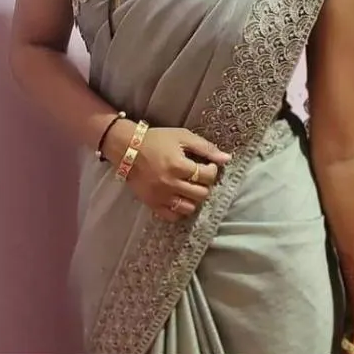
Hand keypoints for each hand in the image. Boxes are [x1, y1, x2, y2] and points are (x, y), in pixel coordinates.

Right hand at [106, 120, 230, 220]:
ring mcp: (161, 197)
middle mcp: (170, 184)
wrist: (127, 148)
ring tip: (191, 186)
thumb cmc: (157, 139)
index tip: (208, 164)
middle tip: (200, 176)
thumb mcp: (182, 136)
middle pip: (201, 194)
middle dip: (205, 184)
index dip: (213, 170)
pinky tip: (180, 197)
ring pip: (189, 208)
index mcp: (179, 166)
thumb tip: (227, 158)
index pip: (207, 176)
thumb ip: (205, 147)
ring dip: (194, 198)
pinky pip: (172, 216)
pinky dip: (180, 209)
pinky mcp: (152, 204)